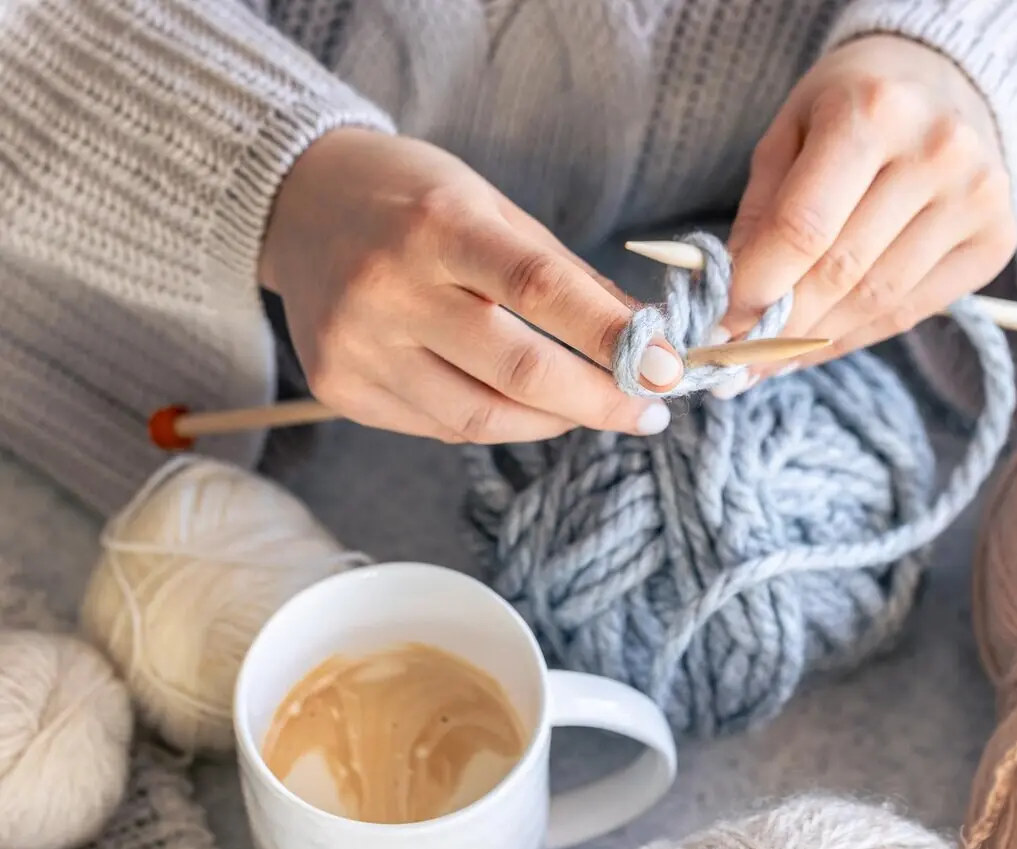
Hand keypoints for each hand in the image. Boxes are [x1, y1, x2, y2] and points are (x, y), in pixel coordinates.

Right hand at [259, 129, 680, 442]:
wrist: (296, 202)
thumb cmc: (411, 198)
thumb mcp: (494, 209)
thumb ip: (568, 277)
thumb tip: (644, 340)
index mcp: (439, 226)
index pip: (542, 292)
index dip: (614, 339)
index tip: (666, 371)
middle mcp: (390, 289)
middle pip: (517, 372)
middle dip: (598, 402)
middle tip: (647, 412)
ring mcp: (358, 346)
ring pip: (480, 419)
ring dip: (552, 423)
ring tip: (589, 408)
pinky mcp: (338, 388)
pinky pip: (439, 428)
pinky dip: (495, 422)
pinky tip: (518, 405)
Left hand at [722, 35, 1016, 387]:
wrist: (943, 80)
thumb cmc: (851, 106)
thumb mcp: (789, 134)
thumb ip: (761, 216)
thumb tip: (733, 306)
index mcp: (873, 112)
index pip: (804, 228)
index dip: (756, 287)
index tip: (719, 325)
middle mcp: (937, 152)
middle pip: (842, 271)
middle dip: (780, 324)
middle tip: (735, 356)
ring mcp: (977, 197)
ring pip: (878, 300)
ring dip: (815, 338)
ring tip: (770, 355)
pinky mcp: (997, 239)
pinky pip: (913, 310)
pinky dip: (857, 335)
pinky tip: (818, 341)